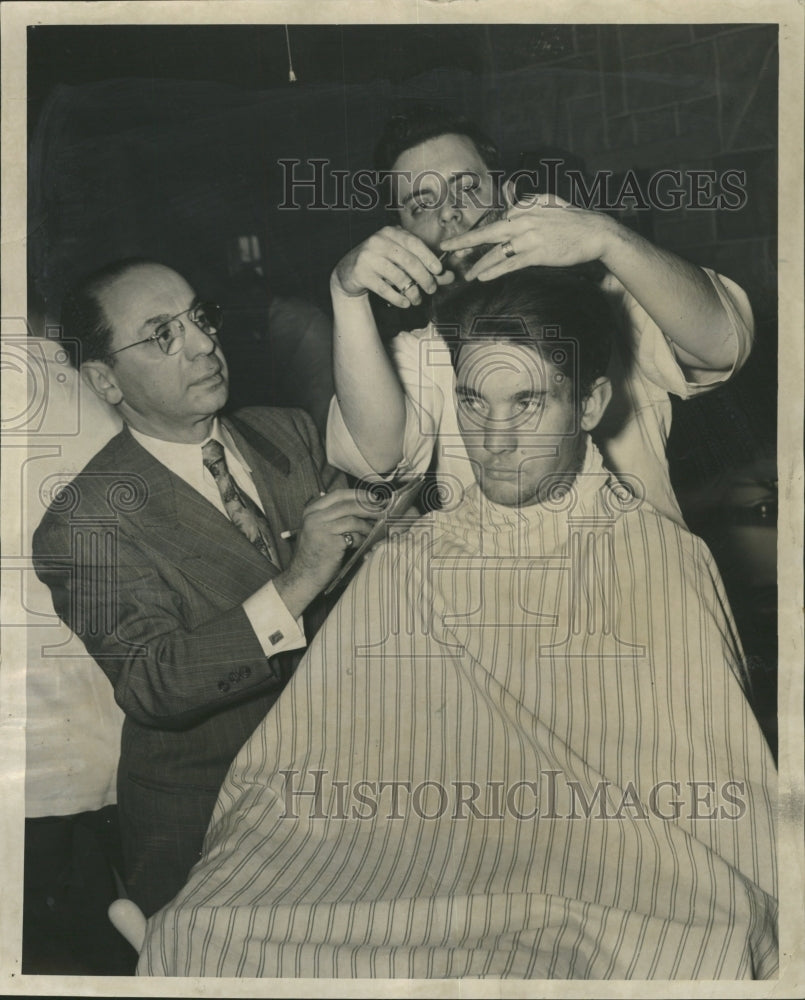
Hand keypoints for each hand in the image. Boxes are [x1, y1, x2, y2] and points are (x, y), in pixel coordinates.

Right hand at [273, 489, 380, 615]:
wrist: (302, 577)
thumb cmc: (313, 555)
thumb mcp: (317, 530)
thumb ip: (333, 518)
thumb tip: (362, 508)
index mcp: (311, 511)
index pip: (338, 495)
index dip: (358, 494)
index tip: (373, 497)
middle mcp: (314, 517)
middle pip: (347, 504)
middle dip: (368, 506)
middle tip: (382, 510)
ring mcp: (321, 529)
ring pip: (352, 520)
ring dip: (367, 525)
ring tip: (375, 529)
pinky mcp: (330, 543)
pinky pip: (354, 537)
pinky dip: (362, 539)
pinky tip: (365, 544)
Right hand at [332, 226, 454, 307]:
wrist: (349, 271)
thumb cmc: (382, 264)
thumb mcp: (401, 261)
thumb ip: (426, 267)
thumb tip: (450, 276)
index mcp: (391, 232)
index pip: (414, 243)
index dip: (429, 257)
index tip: (439, 271)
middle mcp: (378, 241)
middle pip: (408, 261)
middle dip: (424, 278)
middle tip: (431, 290)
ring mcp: (368, 256)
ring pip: (398, 277)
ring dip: (412, 292)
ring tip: (417, 300)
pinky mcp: (361, 273)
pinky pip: (384, 289)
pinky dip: (398, 298)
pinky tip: (405, 303)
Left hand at [438, 192, 617, 281]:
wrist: (595, 232)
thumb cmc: (574, 219)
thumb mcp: (549, 202)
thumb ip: (528, 204)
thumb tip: (514, 207)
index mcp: (524, 208)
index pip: (497, 222)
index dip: (480, 234)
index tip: (464, 241)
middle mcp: (523, 220)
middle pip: (487, 232)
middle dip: (464, 241)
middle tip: (446, 248)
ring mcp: (529, 237)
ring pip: (496, 252)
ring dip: (478, 264)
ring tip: (466, 274)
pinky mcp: (536, 253)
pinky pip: (510, 264)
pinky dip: (494, 270)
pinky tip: (482, 277)